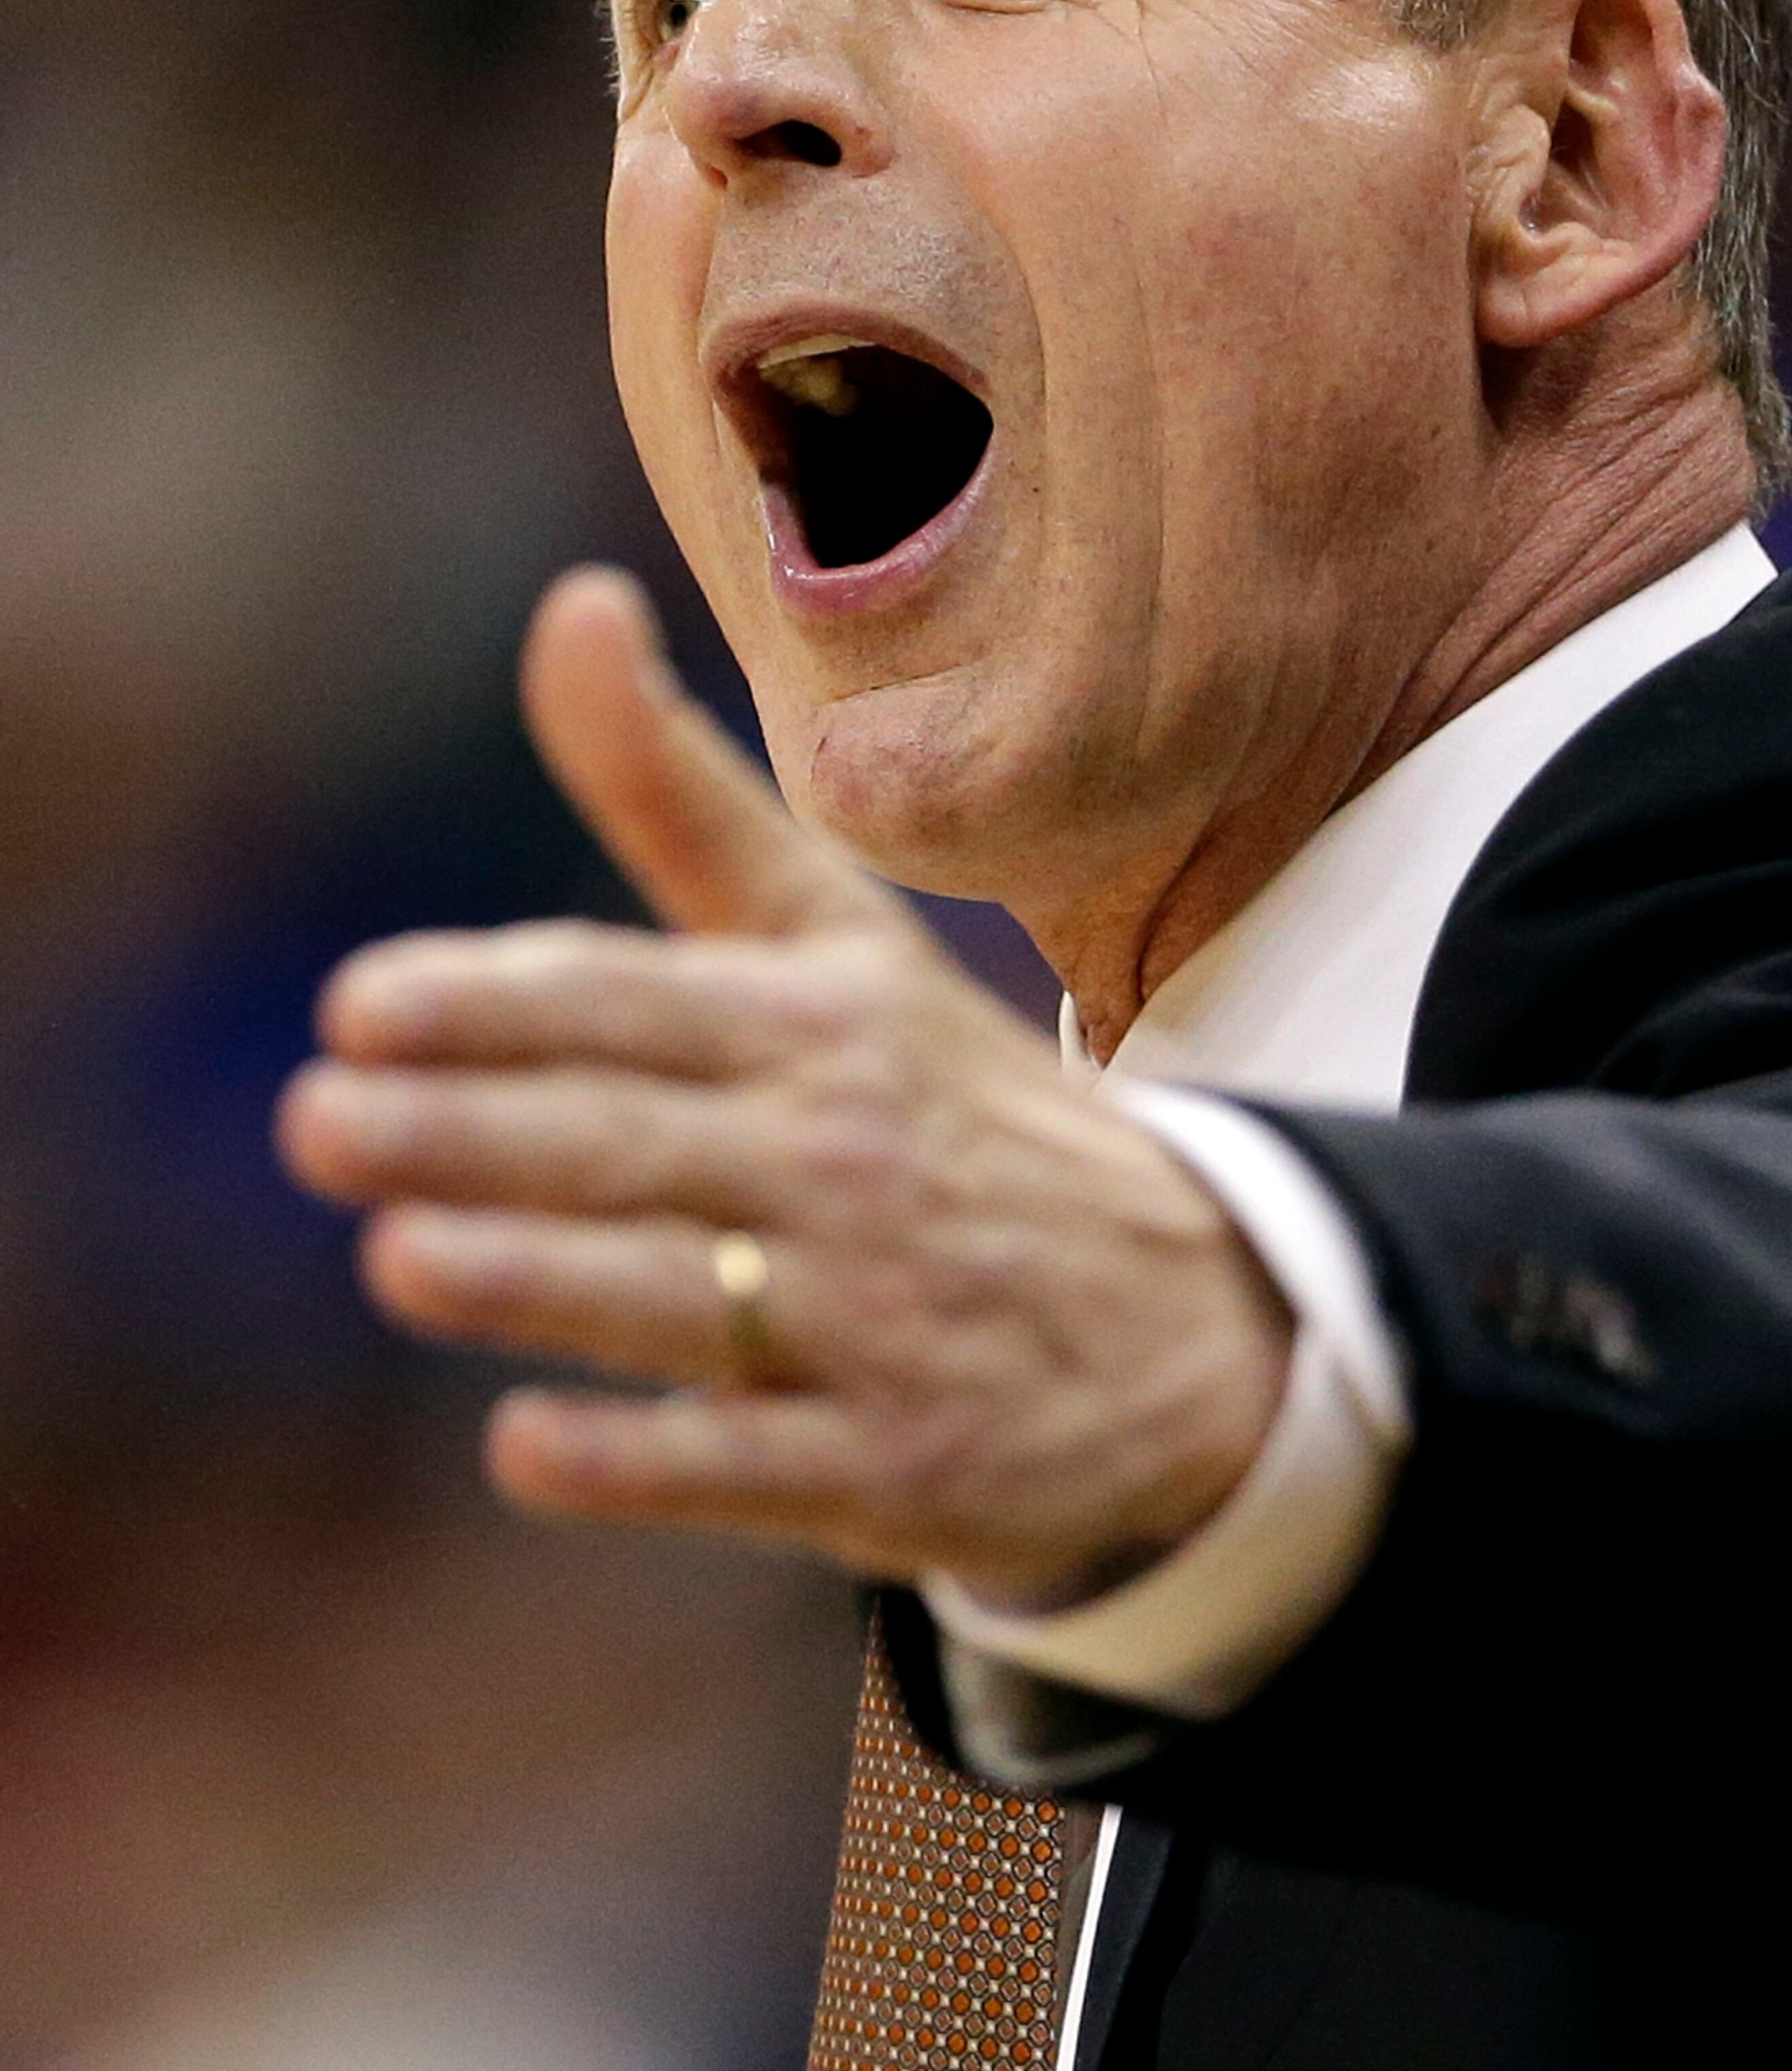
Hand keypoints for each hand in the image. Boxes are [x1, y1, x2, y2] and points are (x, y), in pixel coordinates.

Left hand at [276, 568, 1289, 1608]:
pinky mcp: (897, 1465)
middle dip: (475, 1132)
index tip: (362, 1009)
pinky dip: (643, 1458)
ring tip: (398, 1258)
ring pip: (685, 1295)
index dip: (502, 1003)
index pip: (641, 1002)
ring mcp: (880, 1317)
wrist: (1194, 1315)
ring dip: (541, 1280)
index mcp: (829, 1021)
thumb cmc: (952, 1109)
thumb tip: (569, 603)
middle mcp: (851, 1156)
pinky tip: (525, 1450)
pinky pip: (751, 1467)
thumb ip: (679, 796)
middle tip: (318, 1123)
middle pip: (640, 1142)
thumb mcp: (839, 942)